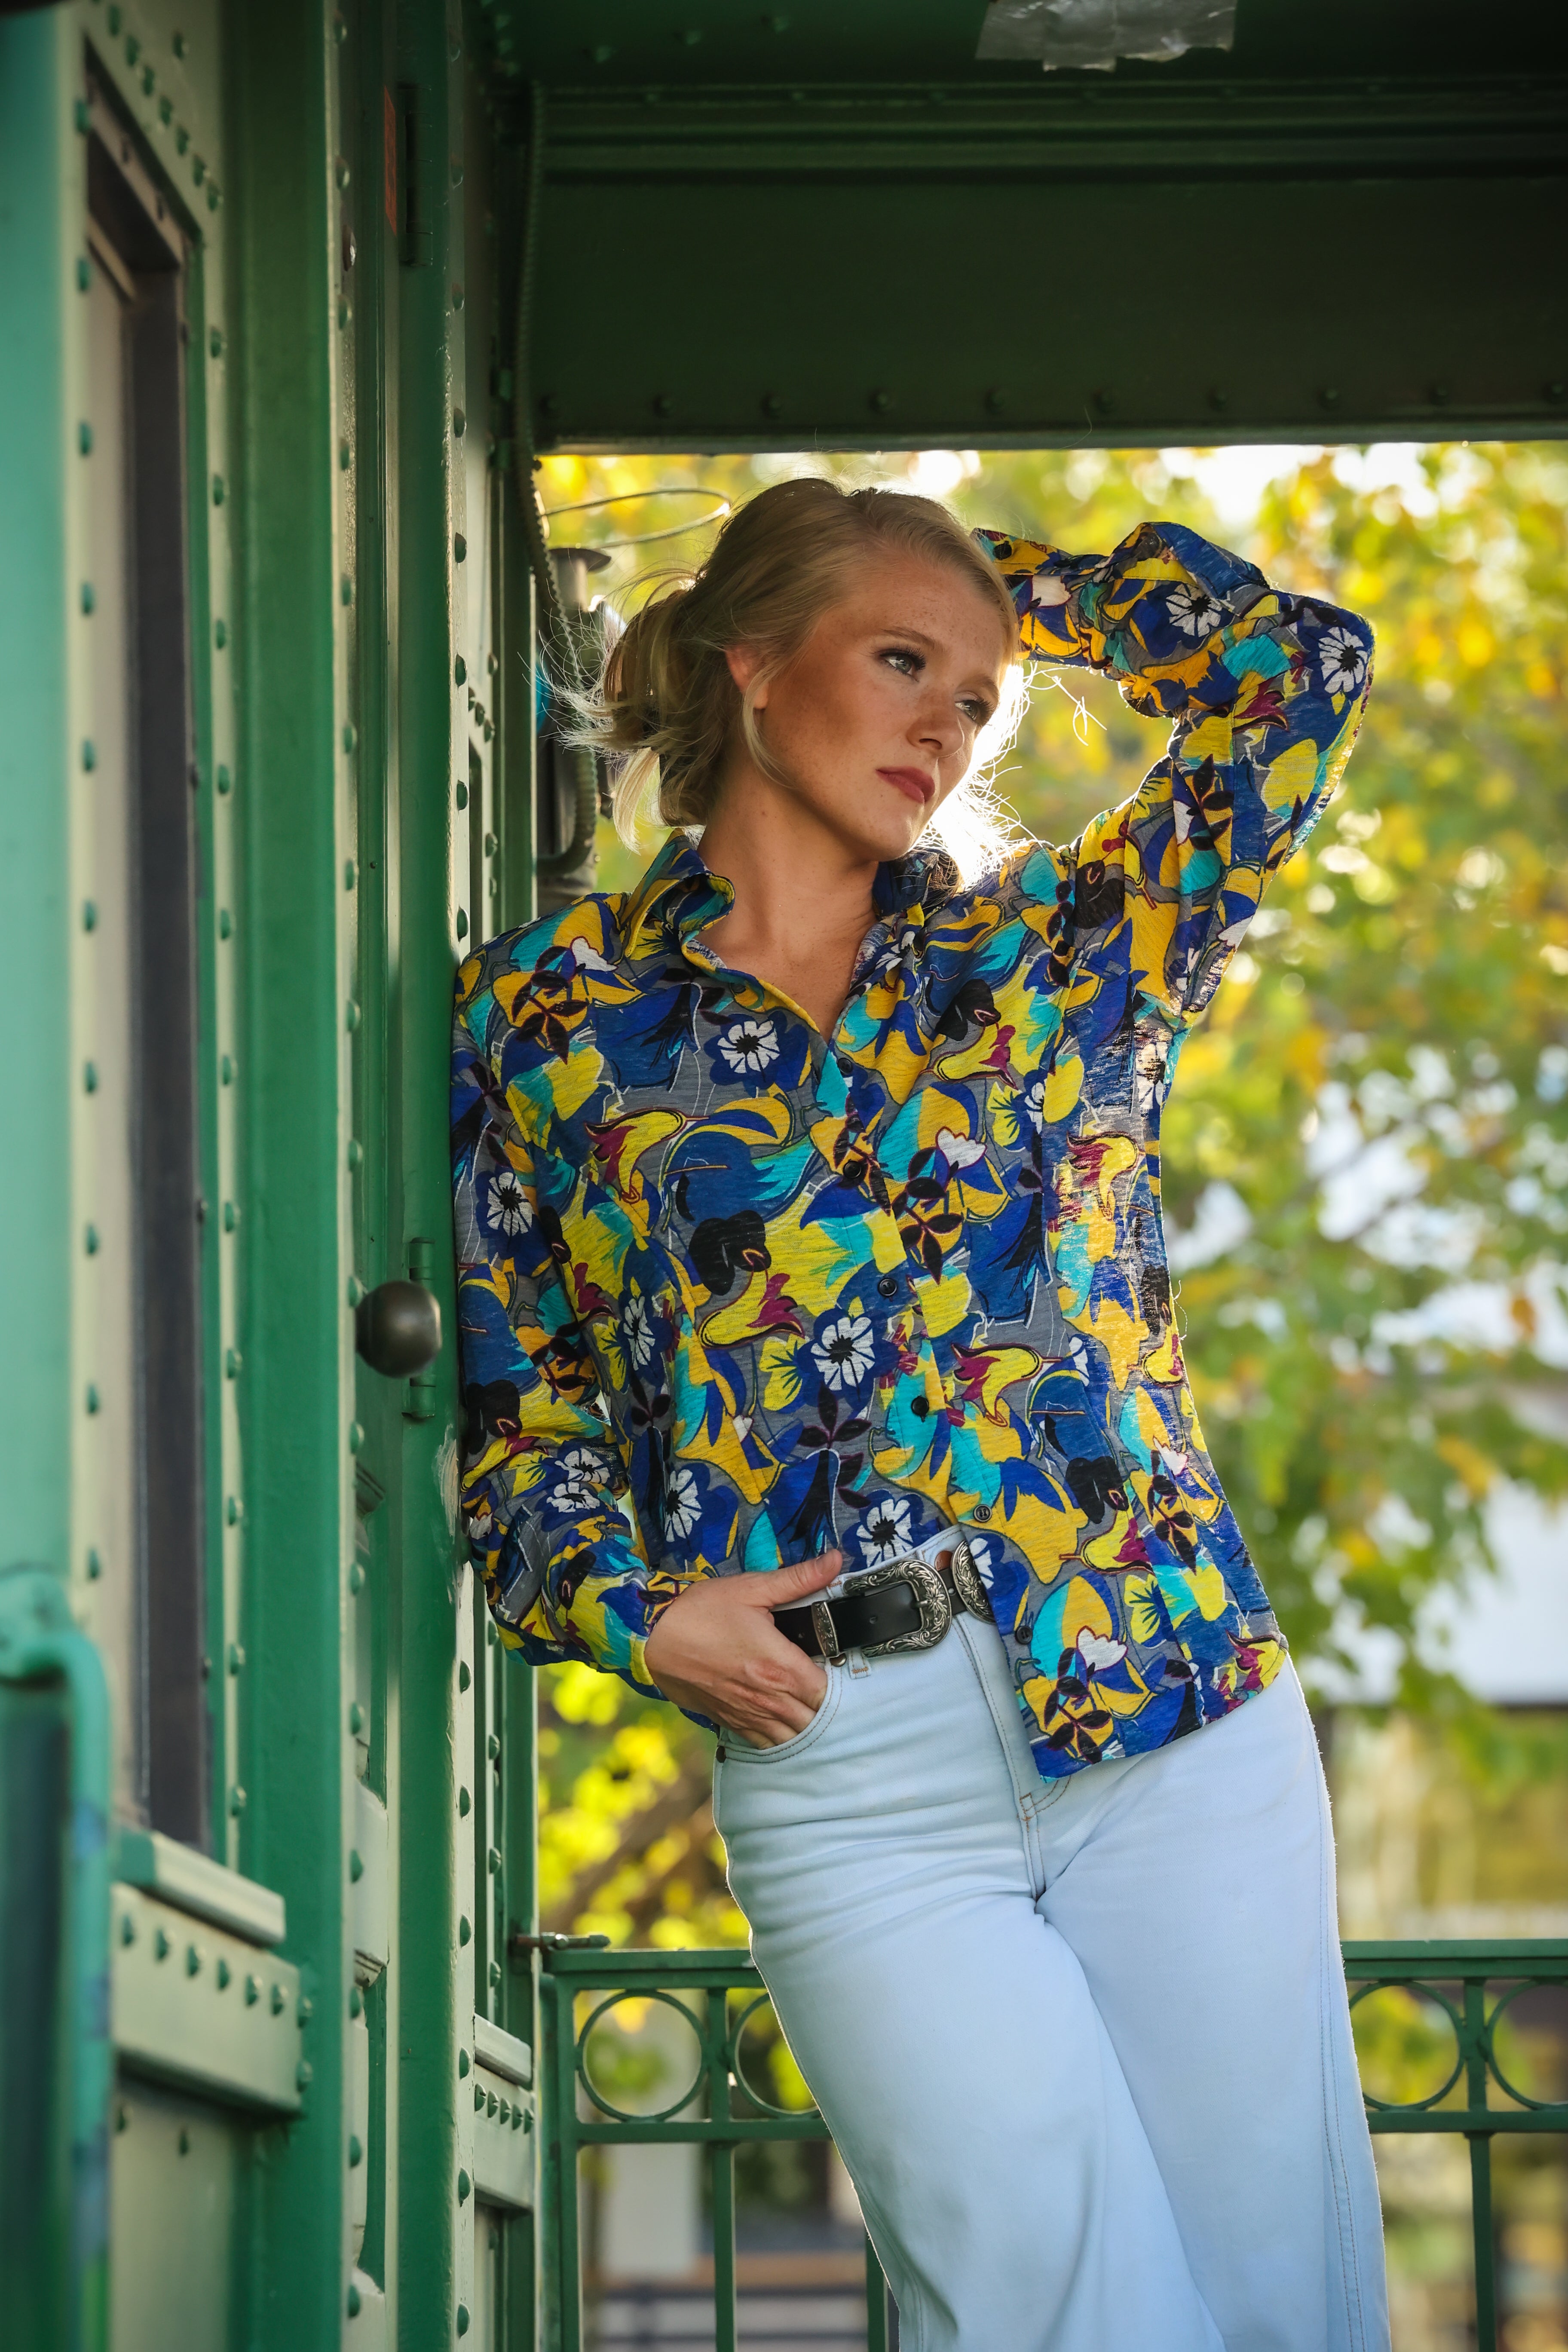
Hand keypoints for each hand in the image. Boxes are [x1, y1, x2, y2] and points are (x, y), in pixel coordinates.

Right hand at [644, 1552, 841, 1749]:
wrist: (652, 1640)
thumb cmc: (700, 1612)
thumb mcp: (751, 1588)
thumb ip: (799, 1579)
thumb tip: (835, 1560)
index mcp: (779, 1666)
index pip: (828, 1691)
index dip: (838, 1680)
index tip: (834, 1663)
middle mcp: (768, 1698)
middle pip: (815, 1719)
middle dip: (825, 1704)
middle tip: (823, 1681)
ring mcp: (749, 1715)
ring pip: (793, 1737)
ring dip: (806, 1724)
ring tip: (808, 1703)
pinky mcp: (731, 1721)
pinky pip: (766, 1744)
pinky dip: (781, 1737)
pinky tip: (783, 1720)